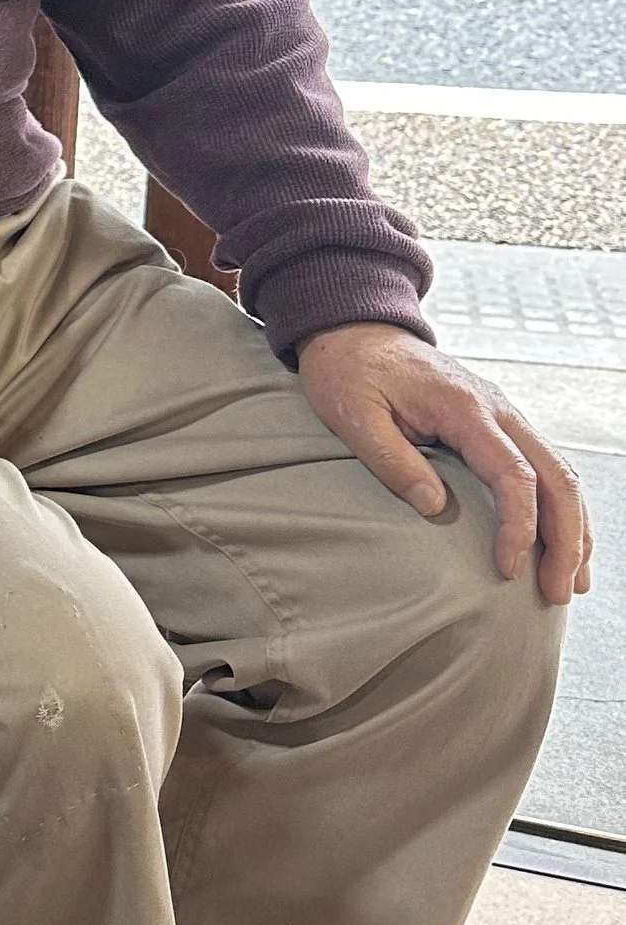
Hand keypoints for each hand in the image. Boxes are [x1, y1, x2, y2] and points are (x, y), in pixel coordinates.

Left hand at [297, 323, 590, 604]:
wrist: (356, 331)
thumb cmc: (350, 373)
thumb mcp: (354, 415)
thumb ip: (393, 460)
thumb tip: (435, 508)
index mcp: (465, 408)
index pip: (514, 474)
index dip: (519, 527)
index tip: (507, 569)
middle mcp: (499, 409)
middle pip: (557, 477)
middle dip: (567, 539)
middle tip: (557, 593)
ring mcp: (505, 415)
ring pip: (561, 473)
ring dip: (575, 528)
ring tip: (571, 583)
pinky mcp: (500, 424)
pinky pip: (545, 467)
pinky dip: (561, 508)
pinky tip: (562, 544)